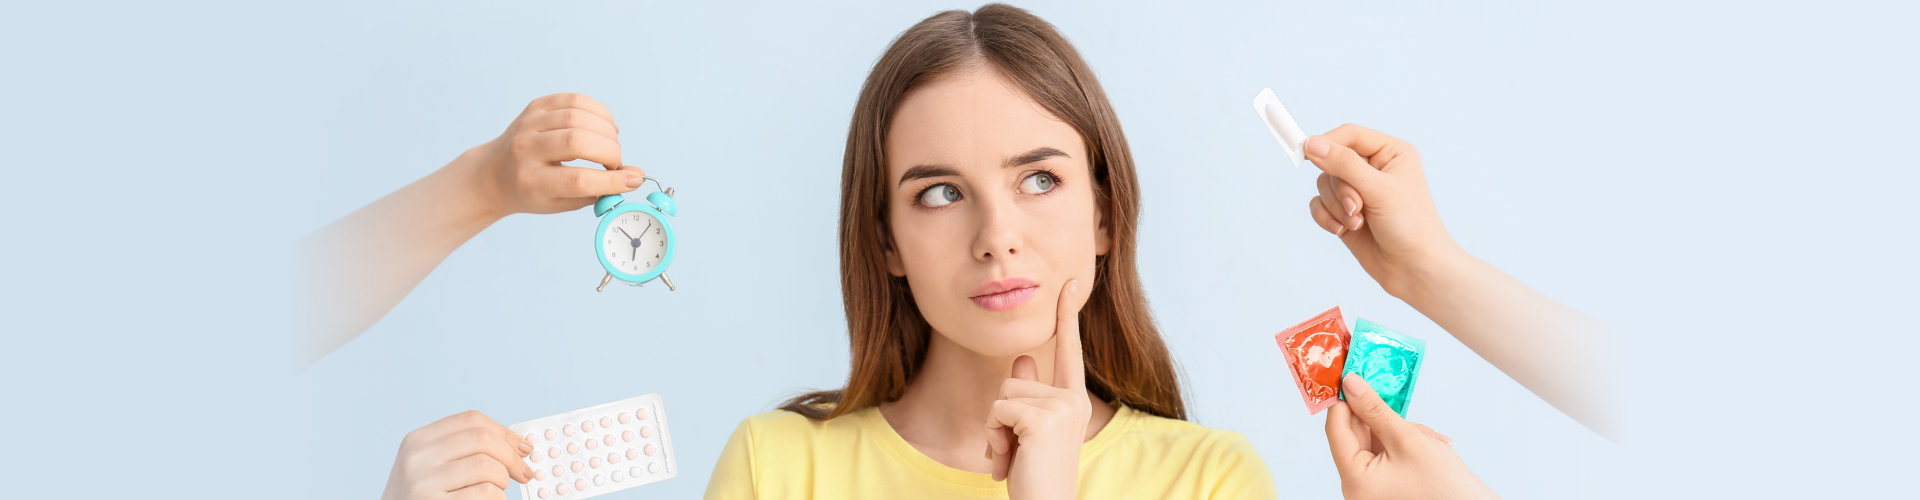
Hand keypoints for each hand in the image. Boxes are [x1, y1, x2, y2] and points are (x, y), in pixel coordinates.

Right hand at [381, 410, 535, 499]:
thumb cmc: (419, 498)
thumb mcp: (429, 467)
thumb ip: (463, 450)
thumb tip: (517, 445)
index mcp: (418, 440)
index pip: (472, 420)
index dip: (504, 433)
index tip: (522, 447)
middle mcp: (417, 457)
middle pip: (483, 440)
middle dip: (512, 457)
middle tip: (523, 473)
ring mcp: (423, 483)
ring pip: (488, 468)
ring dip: (502, 482)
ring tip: (496, 492)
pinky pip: (486, 494)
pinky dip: (497, 499)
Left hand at [458, 92, 647, 216]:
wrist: (494, 173)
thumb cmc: (533, 192)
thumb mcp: (562, 202)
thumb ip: (599, 191)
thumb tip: (636, 176)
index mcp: (531, 181)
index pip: (577, 179)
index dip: (611, 180)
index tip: (632, 180)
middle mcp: (526, 149)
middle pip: (577, 141)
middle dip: (610, 152)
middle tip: (615, 163)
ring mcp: (528, 123)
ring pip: (578, 117)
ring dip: (607, 132)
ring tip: (611, 145)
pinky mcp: (536, 106)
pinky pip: (575, 99)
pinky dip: (598, 112)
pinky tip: (604, 127)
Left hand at [986, 279, 1089, 498]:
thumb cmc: (1034, 476)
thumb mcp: (1028, 432)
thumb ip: (1028, 394)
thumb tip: (1023, 359)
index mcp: (1075, 401)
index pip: (1069, 350)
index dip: (1066, 316)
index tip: (1068, 283)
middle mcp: (1074, 400)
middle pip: (1014, 379)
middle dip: (1000, 417)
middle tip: (1013, 452)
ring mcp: (1062, 408)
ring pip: (1002, 394)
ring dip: (994, 429)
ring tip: (1012, 457)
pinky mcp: (1043, 419)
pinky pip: (997, 410)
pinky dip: (993, 437)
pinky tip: (1007, 462)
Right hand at [1303, 124, 1459, 298]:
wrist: (1415, 269)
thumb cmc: (1410, 225)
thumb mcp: (1378, 189)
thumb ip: (1343, 164)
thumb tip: (1311, 144)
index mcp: (1390, 152)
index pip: (1349, 135)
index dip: (1327, 142)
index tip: (1306, 153)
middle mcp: (1373, 168)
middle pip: (1332, 161)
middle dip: (1340, 188)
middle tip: (1357, 208)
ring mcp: (1358, 191)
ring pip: (1324, 185)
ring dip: (1335, 207)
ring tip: (1357, 223)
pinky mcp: (1345, 213)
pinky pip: (1319, 205)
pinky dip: (1326, 218)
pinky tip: (1342, 231)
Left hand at [1326, 374, 1497, 499]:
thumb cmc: (1444, 485)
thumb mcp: (1407, 439)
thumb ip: (1374, 409)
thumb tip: (1351, 384)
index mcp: (1354, 479)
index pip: (1336, 430)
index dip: (1342, 400)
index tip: (1351, 375)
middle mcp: (1357, 487)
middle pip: (1355, 436)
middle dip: (1377, 415)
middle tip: (1388, 389)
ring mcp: (1371, 487)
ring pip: (1374, 442)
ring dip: (1397, 430)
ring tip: (1426, 436)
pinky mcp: (1386, 484)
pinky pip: (1385, 453)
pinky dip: (1403, 442)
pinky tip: (1427, 442)